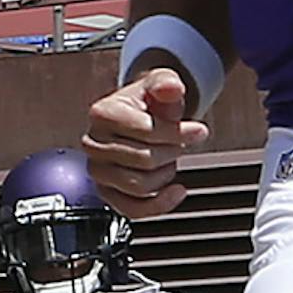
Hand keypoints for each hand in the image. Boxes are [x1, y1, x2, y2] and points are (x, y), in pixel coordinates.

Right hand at [81, 67, 207, 214]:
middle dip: (172, 151)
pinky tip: (175, 191)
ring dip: (165, 174)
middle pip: (144, 160)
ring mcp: (98, 170)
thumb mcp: (160, 83)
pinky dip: (158, 205)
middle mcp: (93, 143)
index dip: (178, 132)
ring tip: (169, 160)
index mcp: (103, 113)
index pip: (146, 131)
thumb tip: (171, 88)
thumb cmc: (148, 102)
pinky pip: (131, 209)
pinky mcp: (105, 192)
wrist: (138, 117)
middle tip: (180, 143)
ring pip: (140, 186)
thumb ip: (166, 83)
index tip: (198, 131)